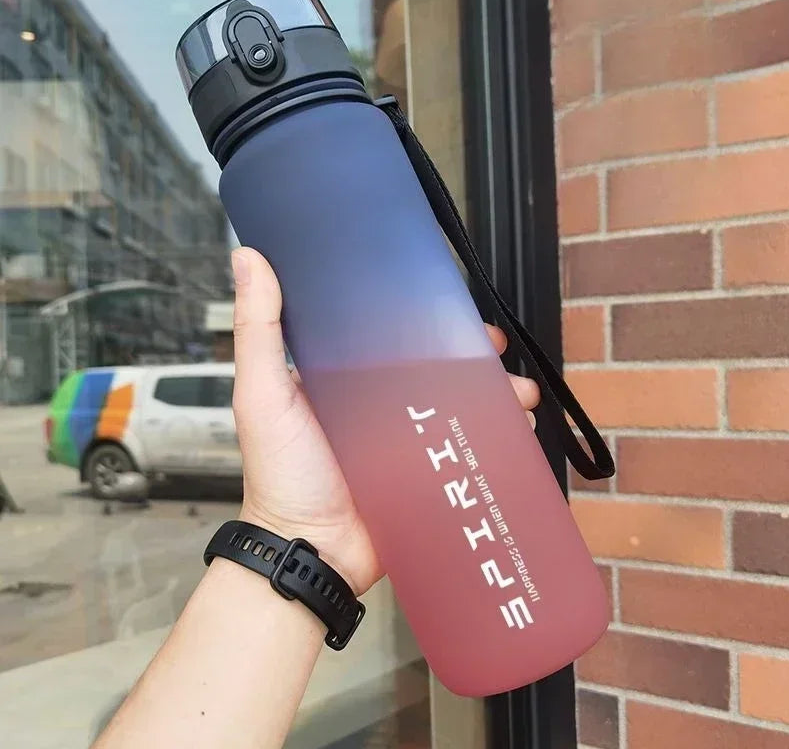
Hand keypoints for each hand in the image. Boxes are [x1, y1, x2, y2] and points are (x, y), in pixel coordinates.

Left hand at [230, 247, 540, 594]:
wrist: (311, 552)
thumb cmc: (280, 476)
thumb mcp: (263, 395)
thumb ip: (259, 329)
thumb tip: (249, 258)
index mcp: (343, 377)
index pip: (388, 332)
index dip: (420, 313)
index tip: (448, 300)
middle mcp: (378, 403)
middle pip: (433, 365)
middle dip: (470, 353)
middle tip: (493, 347)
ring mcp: (406, 438)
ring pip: (459, 403)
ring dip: (494, 392)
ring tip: (516, 393)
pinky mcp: (426, 471)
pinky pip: (466, 446)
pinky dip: (495, 435)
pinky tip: (516, 428)